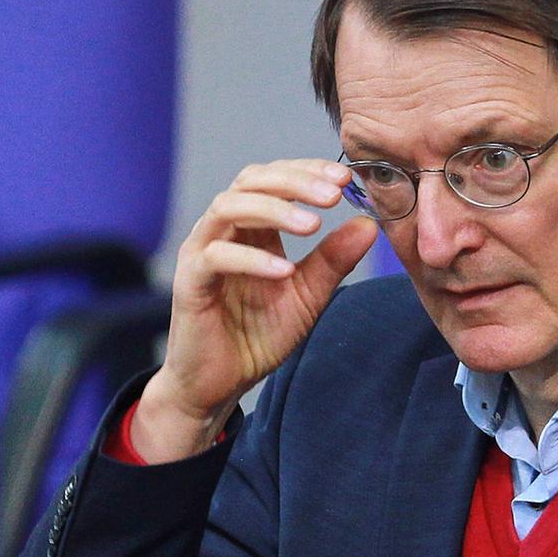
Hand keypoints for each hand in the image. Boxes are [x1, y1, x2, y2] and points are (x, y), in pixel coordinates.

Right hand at [132, 158, 378, 461]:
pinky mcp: (189, 282)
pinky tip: (284, 270)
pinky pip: (216, 258)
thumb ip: (332, 260)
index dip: (307, 171)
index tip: (346, 178)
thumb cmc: (255, 336)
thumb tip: (368, 225)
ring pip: (228, 207)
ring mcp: (201, 253)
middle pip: (250, 181)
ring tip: (314, 224)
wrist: (218, 385)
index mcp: (249, 228)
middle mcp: (221, 231)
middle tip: (335, 193)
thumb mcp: (307, 295)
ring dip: (273, 210)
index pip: (273, 178)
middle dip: (294, 182)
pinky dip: (251, 259)